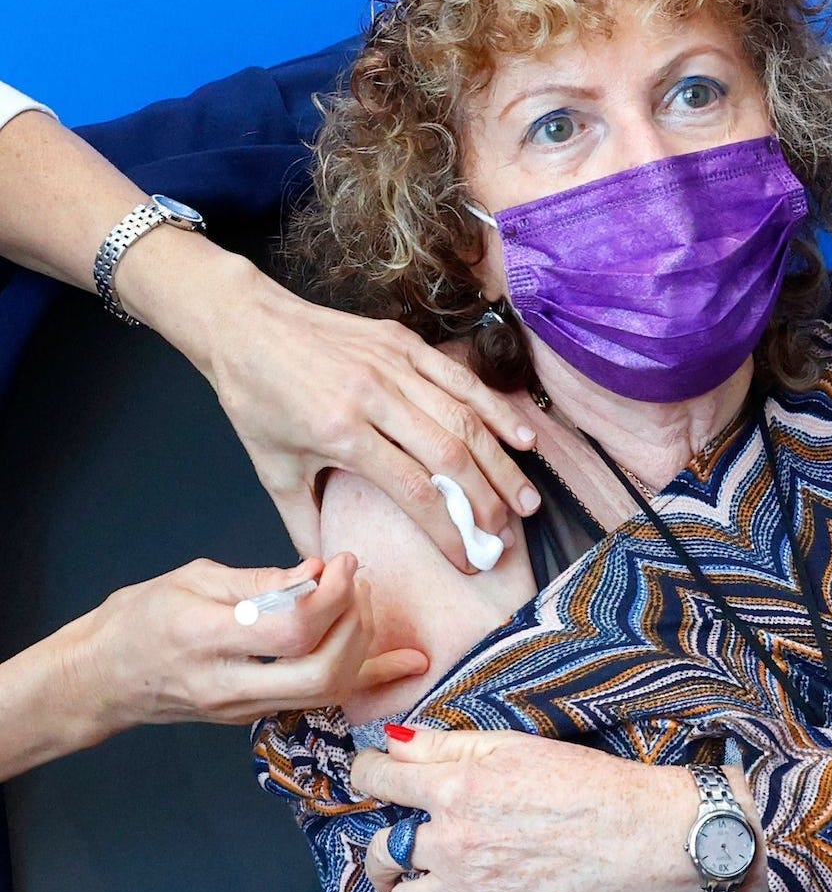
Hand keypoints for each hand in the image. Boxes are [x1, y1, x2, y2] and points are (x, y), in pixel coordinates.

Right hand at [73, 553, 427, 728]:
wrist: (100, 678)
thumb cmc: (137, 620)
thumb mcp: (191, 580)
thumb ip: (261, 581)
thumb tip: (320, 573)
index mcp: (204, 638)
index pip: (290, 630)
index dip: (331, 594)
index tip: (342, 562)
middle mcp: (228, 683)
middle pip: (321, 671)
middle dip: (355, 621)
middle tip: (355, 581)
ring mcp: (245, 707)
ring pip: (328, 689)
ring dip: (361, 642)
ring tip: (357, 599)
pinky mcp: (257, 714)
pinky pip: (323, 698)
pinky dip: (368, 676)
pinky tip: (406, 662)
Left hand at [180, 261, 541, 572]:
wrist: (244, 324)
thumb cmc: (256, 399)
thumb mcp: (272, 467)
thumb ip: (302, 520)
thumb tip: (325, 567)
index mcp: (339, 432)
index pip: (413, 490)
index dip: (448, 530)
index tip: (468, 559)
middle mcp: (373, 397)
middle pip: (450, 456)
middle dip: (486, 502)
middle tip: (505, 537)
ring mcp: (393, 365)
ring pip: (464, 419)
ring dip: (501, 464)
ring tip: (526, 501)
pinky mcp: (405, 343)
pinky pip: (462, 379)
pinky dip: (497, 410)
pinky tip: (524, 439)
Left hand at [350, 727, 766, 891]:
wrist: (636, 831)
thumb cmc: (586, 782)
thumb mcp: (515, 744)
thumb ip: (447, 744)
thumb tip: (393, 740)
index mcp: (454, 786)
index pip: (376, 778)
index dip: (365, 774)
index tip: (370, 777)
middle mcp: (449, 838)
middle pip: (381, 851)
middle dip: (380, 853)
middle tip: (392, 854)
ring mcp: (467, 885)